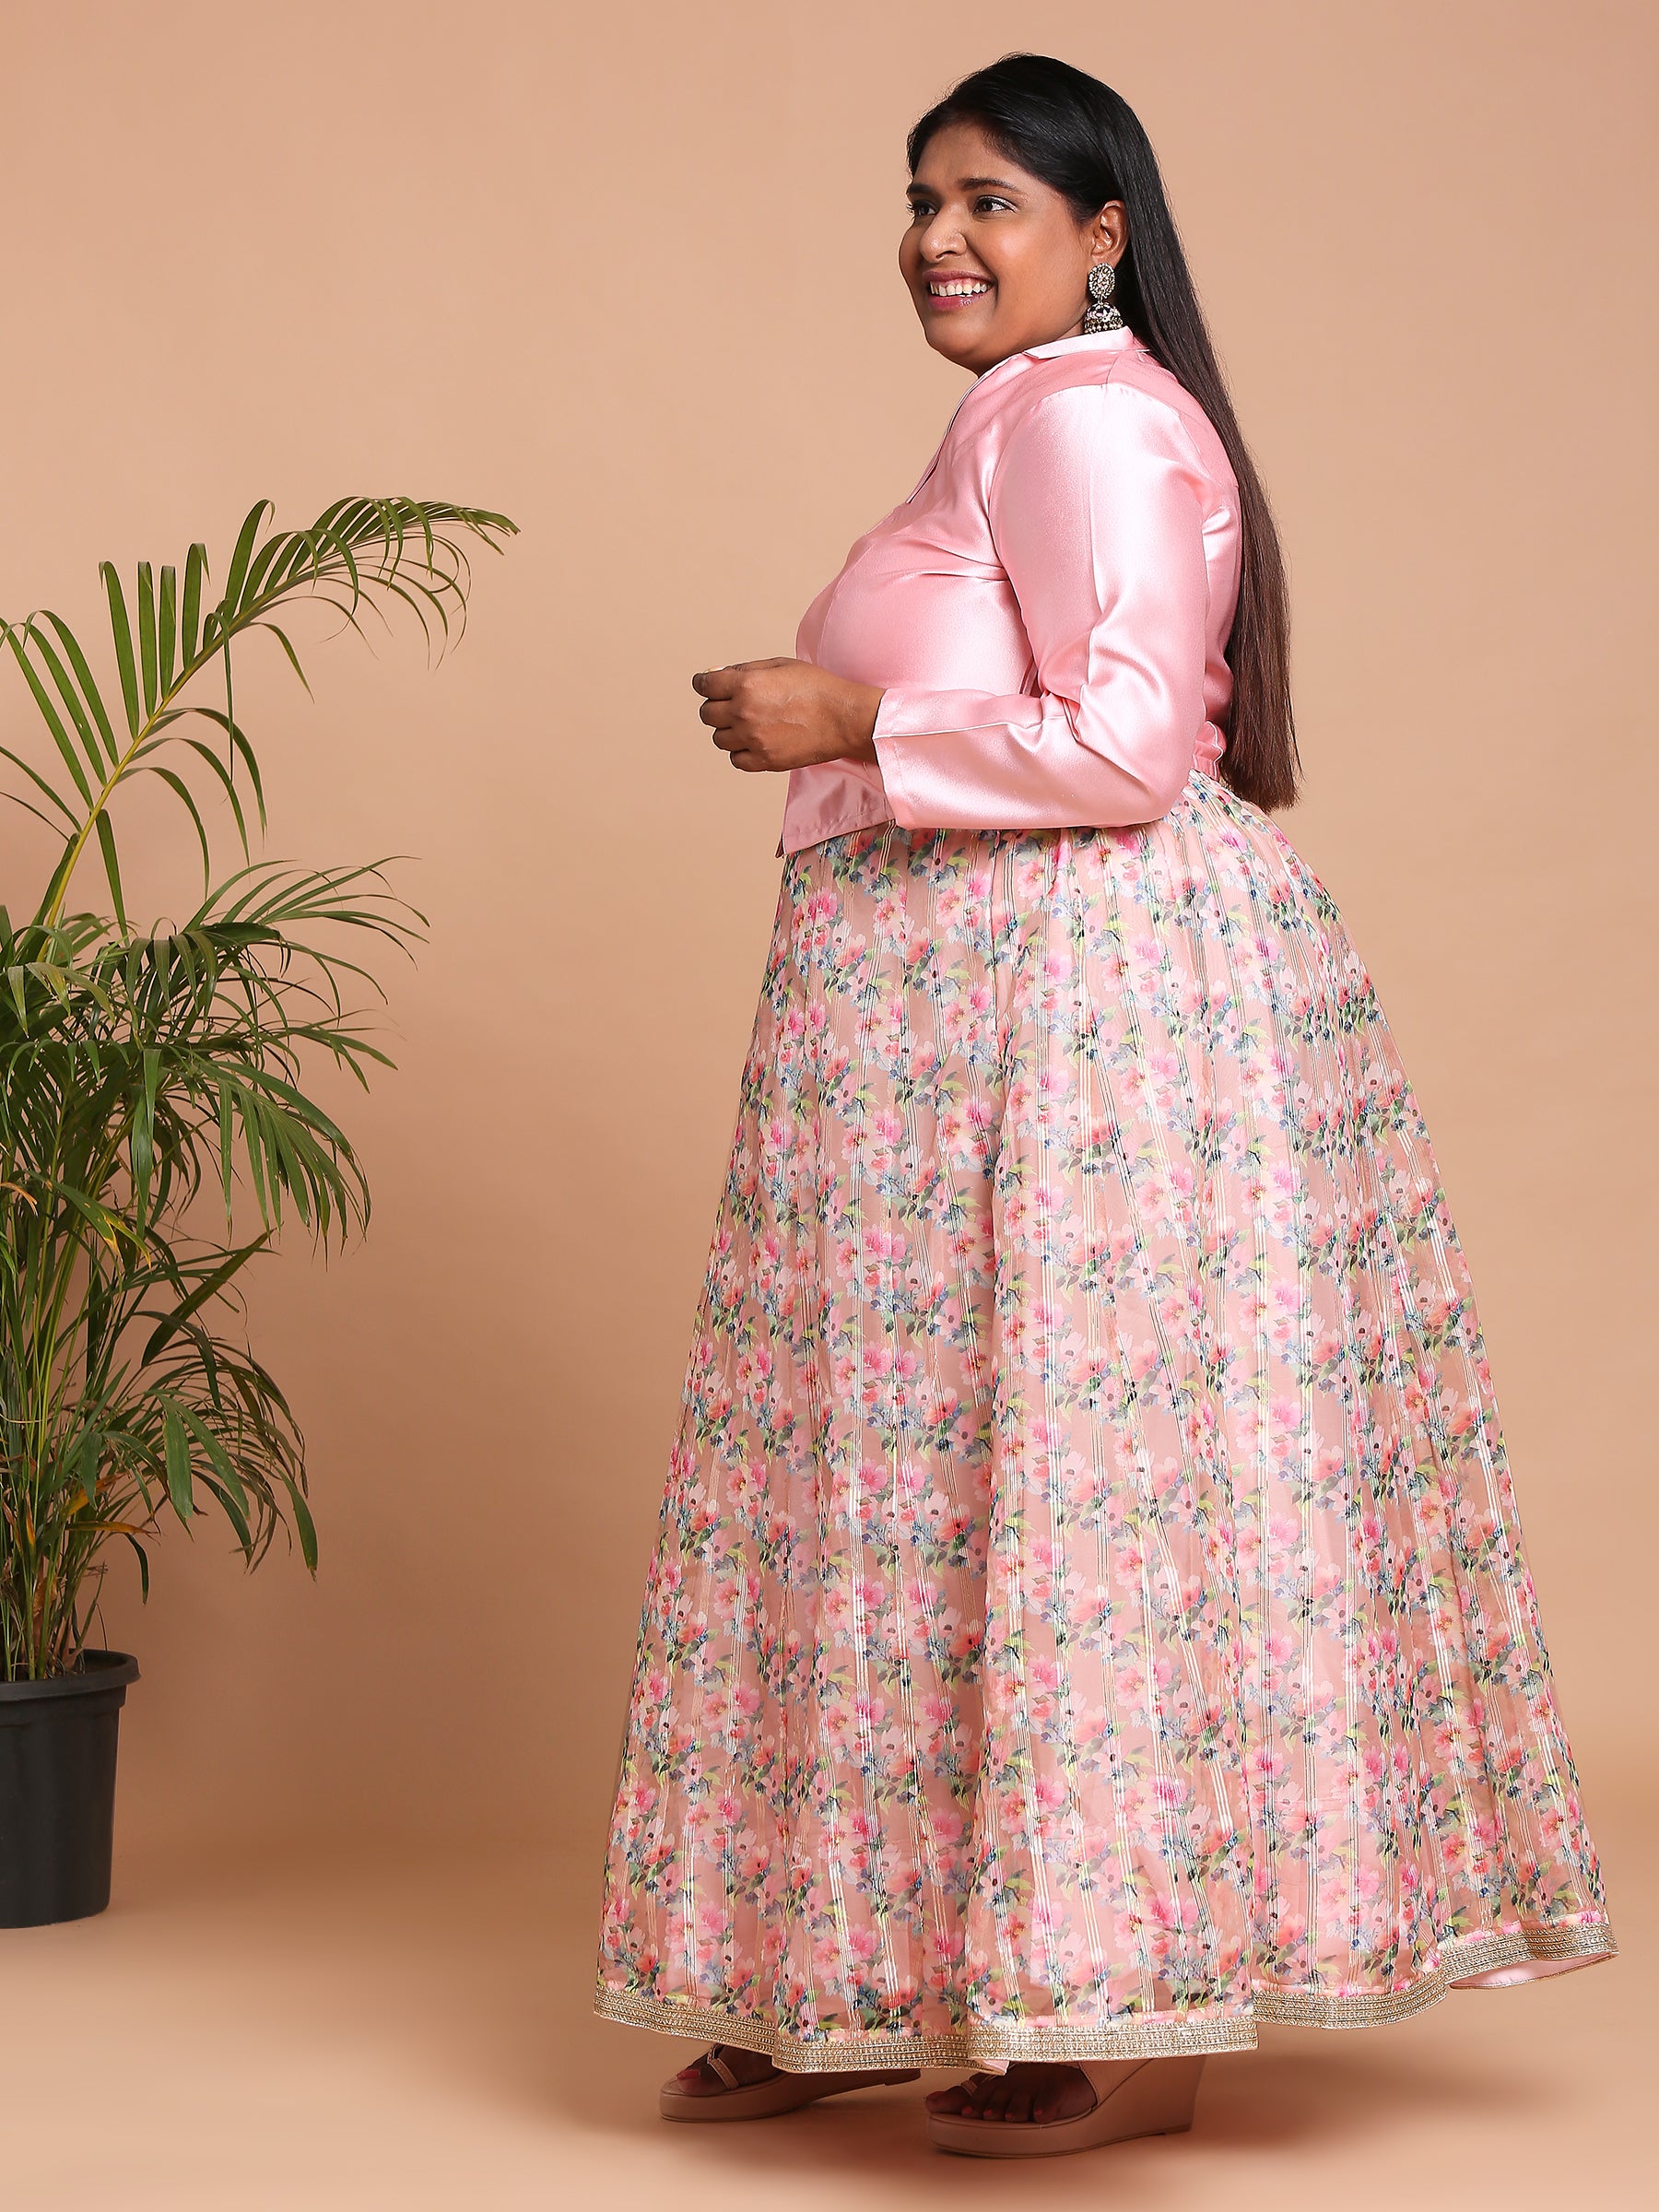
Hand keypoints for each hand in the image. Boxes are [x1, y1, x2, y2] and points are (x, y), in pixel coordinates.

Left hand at [692, 659, 882, 772]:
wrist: (844, 718)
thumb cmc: (815, 687)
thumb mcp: (779, 665)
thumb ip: (744, 670)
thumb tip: (715, 676)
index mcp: (746, 684)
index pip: (704, 685)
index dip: (704, 684)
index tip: (707, 686)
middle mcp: (744, 712)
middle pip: (707, 714)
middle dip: (715, 707)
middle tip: (730, 706)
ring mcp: (753, 739)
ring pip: (719, 739)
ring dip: (729, 731)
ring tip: (749, 725)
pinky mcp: (764, 761)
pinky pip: (736, 760)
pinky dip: (741, 752)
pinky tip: (755, 742)